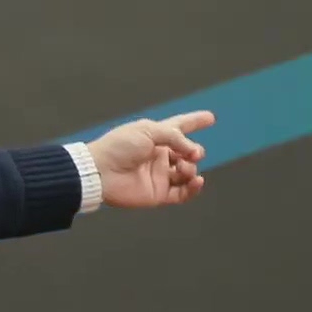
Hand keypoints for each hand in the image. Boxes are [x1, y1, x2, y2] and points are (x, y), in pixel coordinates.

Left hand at [86, 110, 211, 207]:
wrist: (101, 171)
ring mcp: (159, 175)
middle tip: (193, 153)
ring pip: (187, 173)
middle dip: (195, 152)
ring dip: (191, 168)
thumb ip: (175, 137)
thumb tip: (194, 151)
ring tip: (185, 167)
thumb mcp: (148, 130)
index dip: (194, 122)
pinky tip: (196, 180)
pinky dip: (193, 188)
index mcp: (155, 137)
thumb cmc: (120, 146)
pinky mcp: (158, 194)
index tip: (210, 117)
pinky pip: (182, 193)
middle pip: (187, 153)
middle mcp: (159, 156)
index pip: (179, 128)